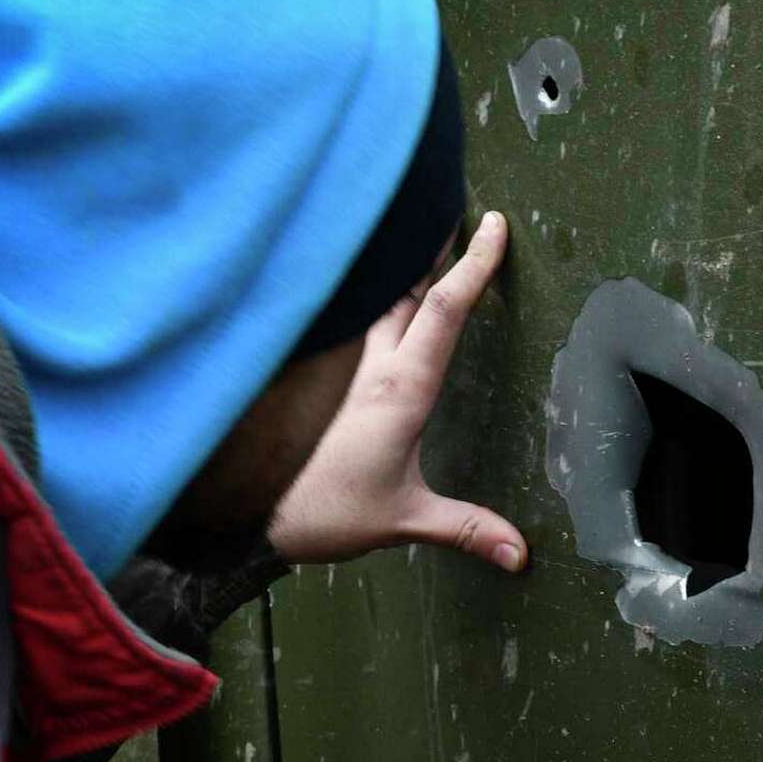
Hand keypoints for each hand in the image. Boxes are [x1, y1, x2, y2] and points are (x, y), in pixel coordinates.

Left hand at [268, 212, 527, 570]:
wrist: (242, 516)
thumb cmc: (319, 512)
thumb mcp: (402, 520)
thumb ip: (464, 528)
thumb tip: (520, 554)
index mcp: (400, 388)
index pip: (443, 310)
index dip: (473, 265)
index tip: (494, 225)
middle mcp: (370, 365)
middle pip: (408, 286)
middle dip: (436, 245)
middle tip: (459, 207)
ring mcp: (341, 366)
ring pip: (377, 298)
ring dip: (402, 266)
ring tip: (421, 235)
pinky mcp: (320, 377)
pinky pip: (352, 320)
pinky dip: (371, 294)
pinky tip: (371, 288)